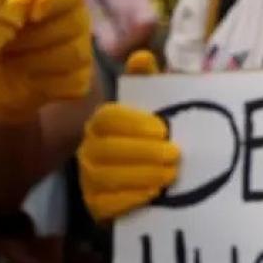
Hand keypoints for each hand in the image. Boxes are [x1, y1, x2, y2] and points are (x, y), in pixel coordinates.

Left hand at [0, 0, 95, 123]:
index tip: (33, 13)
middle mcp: (73, 14)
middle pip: (77, 20)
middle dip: (38, 35)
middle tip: (7, 42)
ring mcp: (79, 46)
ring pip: (76, 52)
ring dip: (37, 60)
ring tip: (10, 60)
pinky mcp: (78, 78)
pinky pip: (75, 80)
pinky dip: (46, 83)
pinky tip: (27, 81)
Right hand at [77, 51, 180, 222]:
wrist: (138, 180)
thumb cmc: (148, 138)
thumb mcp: (151, 107)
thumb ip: (147, 81)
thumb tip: (142, 57)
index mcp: (99, 122)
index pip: (108, 118)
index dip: (134, 123)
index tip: (163, 130)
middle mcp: (88, 149)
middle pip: (108, 149)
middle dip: (144, 152)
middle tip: (175, 155)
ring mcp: (88, 179)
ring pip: (108, 177)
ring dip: (141, 176)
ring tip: (170, 175)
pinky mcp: (94, 205)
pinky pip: (107, 204)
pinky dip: (132, 198)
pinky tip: (155, 195)